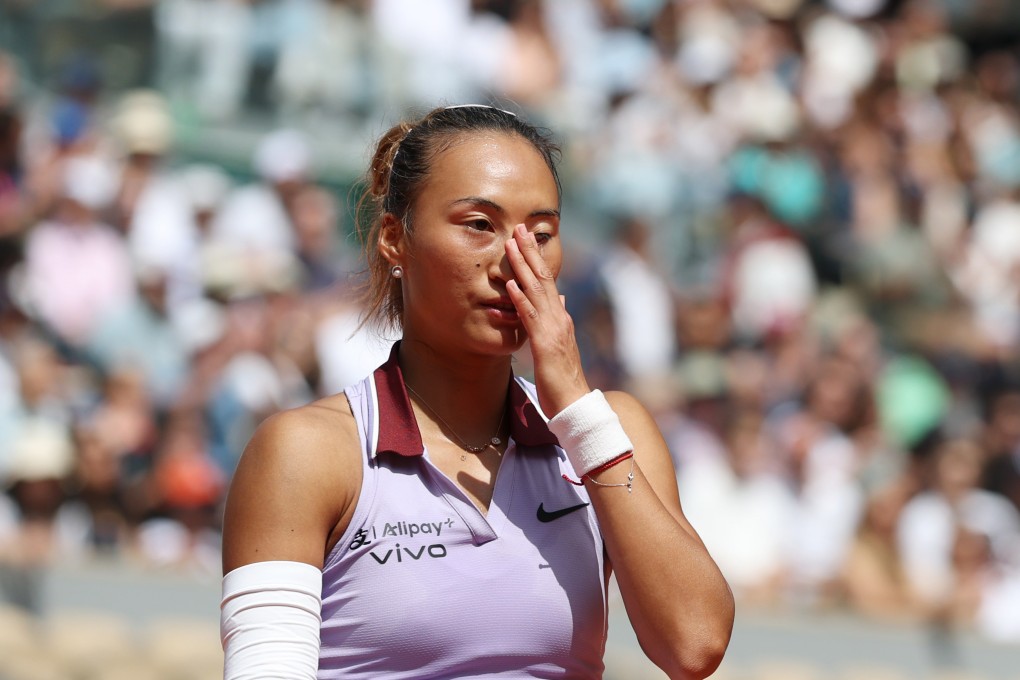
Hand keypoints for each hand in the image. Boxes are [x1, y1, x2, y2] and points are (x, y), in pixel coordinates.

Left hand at [505, 223, 589, 416]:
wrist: (575, 403)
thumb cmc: (564, 378)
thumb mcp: (560, 343)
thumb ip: (559, 318)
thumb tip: (562, 297)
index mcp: (560, 317)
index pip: (547, 281)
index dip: (536, 258)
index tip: (525, 238)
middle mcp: (559, 317)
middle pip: (543, 278)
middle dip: (530, 251)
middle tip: (519, 227)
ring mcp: (553, 329)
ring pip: (536, 291)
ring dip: (522, 266)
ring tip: (511, 244)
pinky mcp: (545, 344)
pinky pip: (531, 318)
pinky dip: (521, 299)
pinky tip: (510, 285)